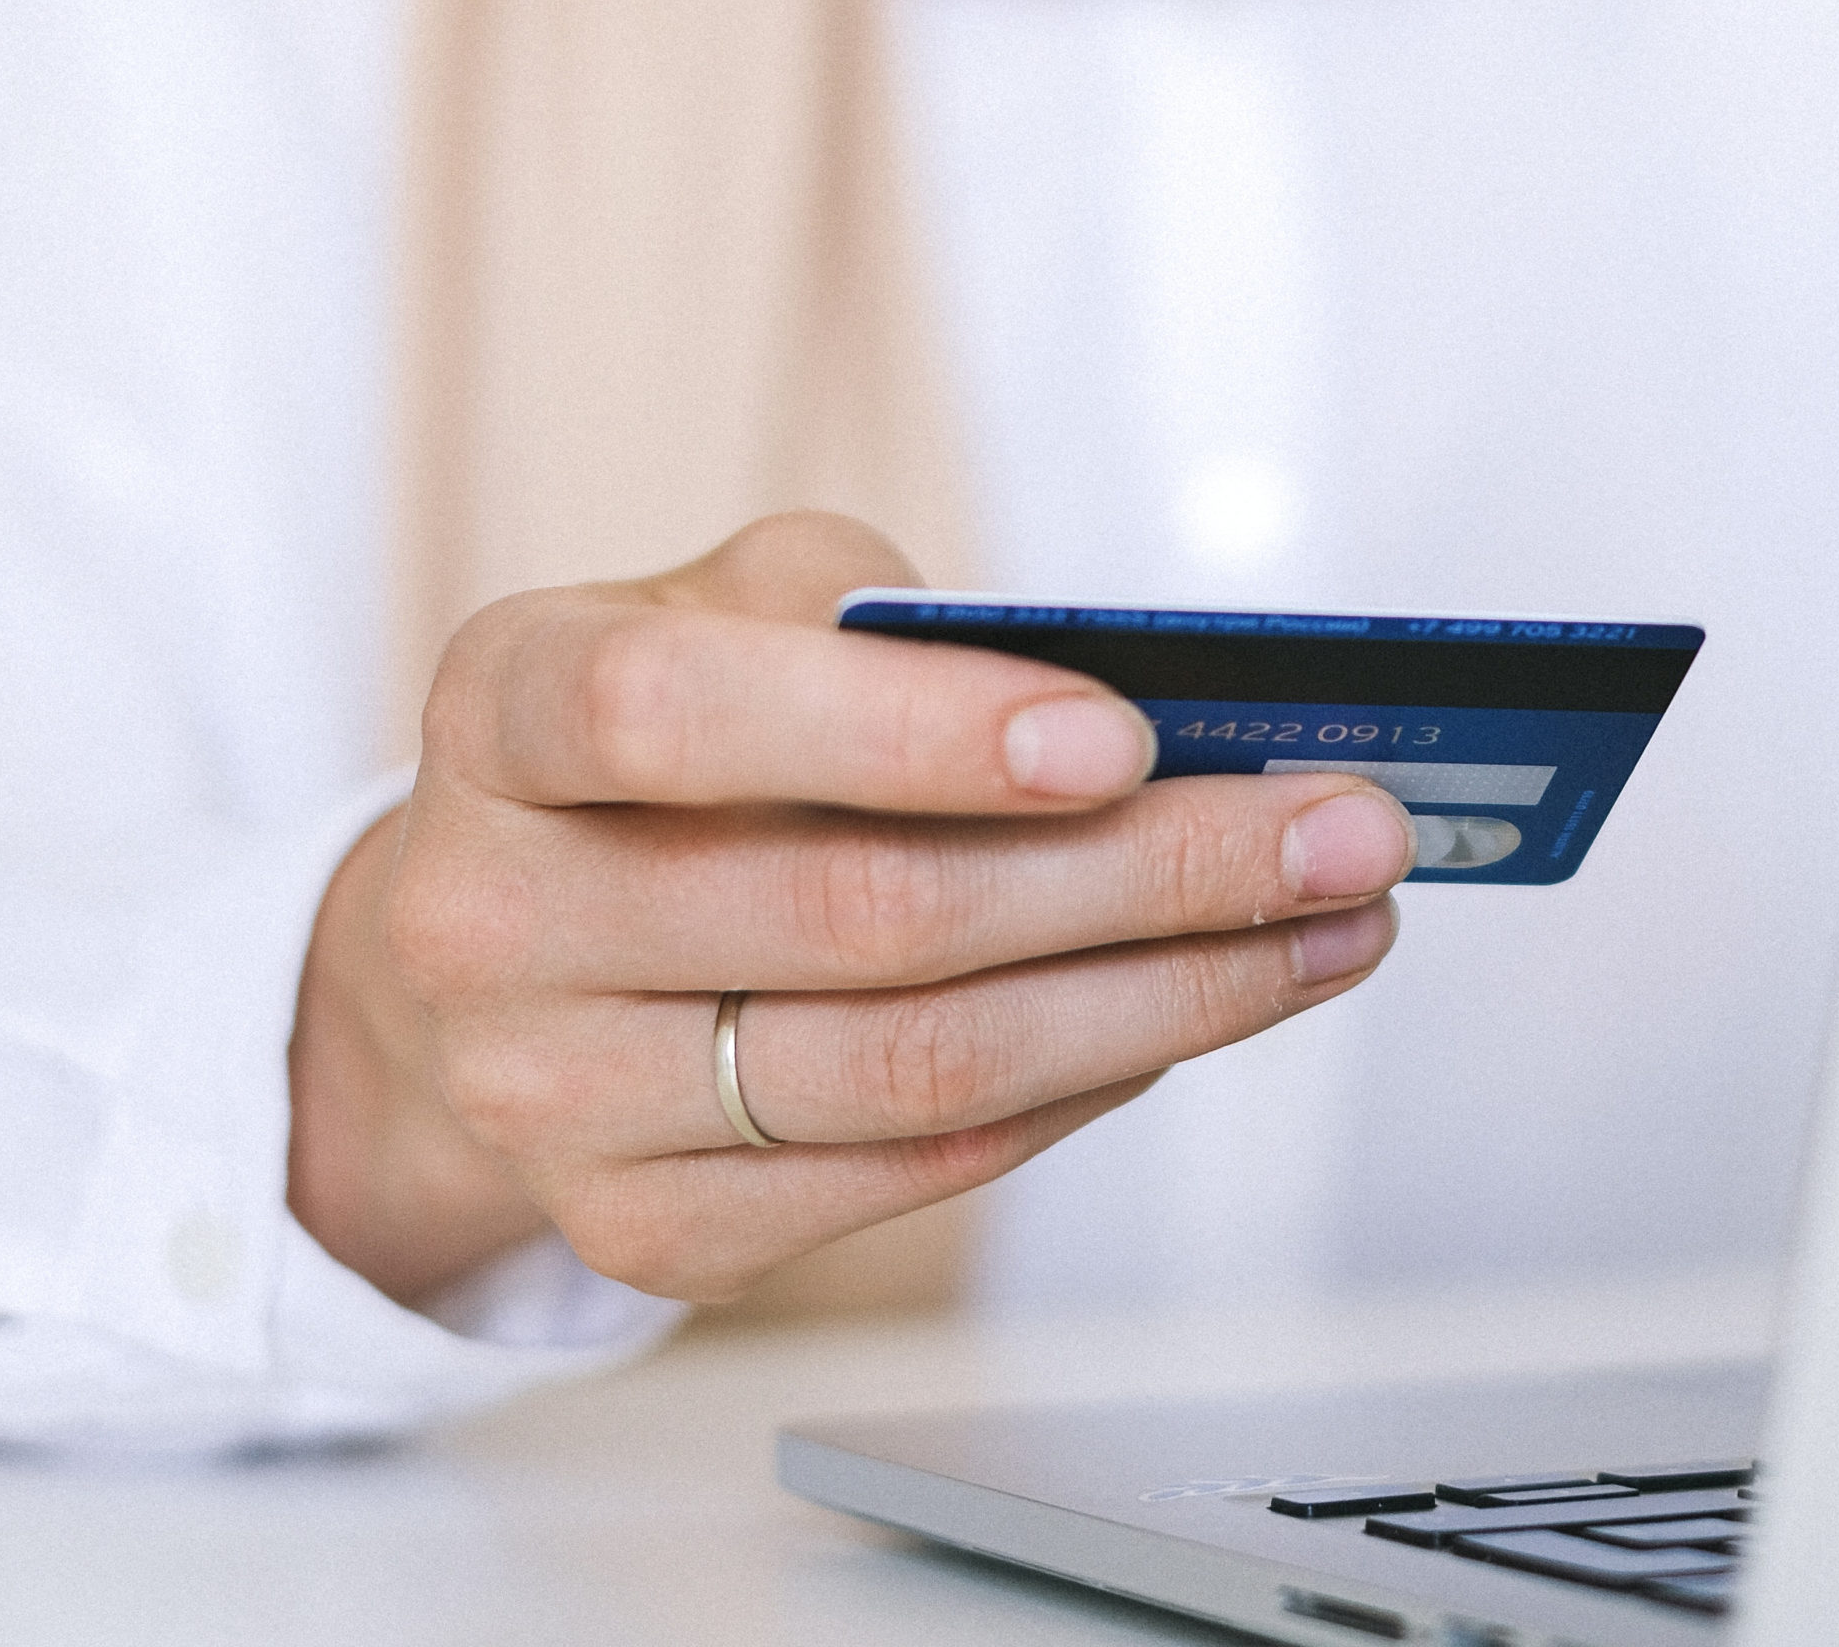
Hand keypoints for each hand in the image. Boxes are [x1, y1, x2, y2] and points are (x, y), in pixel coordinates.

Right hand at [287, 514, 1411, 1305]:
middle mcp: (494, 917)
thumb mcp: (722, 608)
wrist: (495, 947)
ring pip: (918, 1069)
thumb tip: (1138, 707)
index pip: (683, 715)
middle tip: (1344, 832)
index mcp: (507, 708)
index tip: (1124, 736)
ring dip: (1168, 996)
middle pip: (864, 913)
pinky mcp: (648, 1230)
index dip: (910, 729)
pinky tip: (1195, 1009)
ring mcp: (557, 1101)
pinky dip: (1087, 1084)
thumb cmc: (660, 743)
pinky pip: (914, 1172)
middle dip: (1151, 873)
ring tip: (1328, 928)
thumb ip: (881, 620)